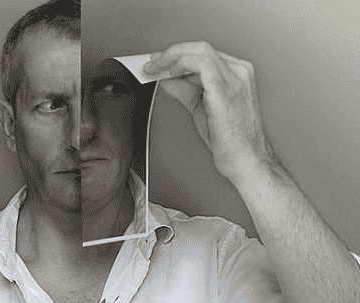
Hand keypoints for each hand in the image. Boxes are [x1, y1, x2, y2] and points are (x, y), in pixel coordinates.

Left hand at [143, 41, 275, 184]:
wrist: (245, 160)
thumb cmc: (230, 139)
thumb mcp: (200, 107)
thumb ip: (184, 90)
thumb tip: (166, 79)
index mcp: (236, 74)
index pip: (203, 54)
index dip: (176, 55)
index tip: (158, 63)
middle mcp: (238, 72)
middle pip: (200, 48)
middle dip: (170, 54)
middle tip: (151, 65)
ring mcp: (235, 79)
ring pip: (199, 51)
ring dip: (171, 57)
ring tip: (155, 68)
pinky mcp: (225, 90)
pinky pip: (201, 65)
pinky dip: (181, 65)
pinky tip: (169, 74)